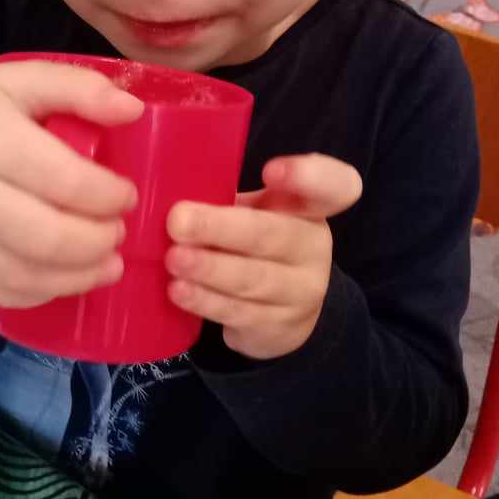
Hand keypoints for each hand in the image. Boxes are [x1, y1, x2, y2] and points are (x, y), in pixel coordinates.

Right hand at [0, 62, 141, 306]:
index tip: (127, 196)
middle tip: (118, 233)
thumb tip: (133, 111)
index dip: (108, 197)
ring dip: (78, 278)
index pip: (64, 181)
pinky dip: (42, 293)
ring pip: (24, 275)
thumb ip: (79, 88)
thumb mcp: (20, 80)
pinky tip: (66, 278)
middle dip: (97, 242)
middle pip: (45, 238)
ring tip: (107, 264)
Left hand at [165, 154, 361, 359]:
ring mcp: (302, 291)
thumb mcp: (257, 213)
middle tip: (178, 221)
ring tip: (174, 259)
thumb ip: (227, 199)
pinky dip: (206, 301)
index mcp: (309, 208)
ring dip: (209, 269)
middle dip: (222, 228)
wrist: (285, 310)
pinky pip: (240, 313)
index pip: (334, 186)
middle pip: (274, 235)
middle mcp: (313, 248)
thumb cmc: (258, 244)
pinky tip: (179, 291)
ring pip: (254, 279)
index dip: (308, 176)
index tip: (270, 171)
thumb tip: (165, 194)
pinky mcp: (280, 326)